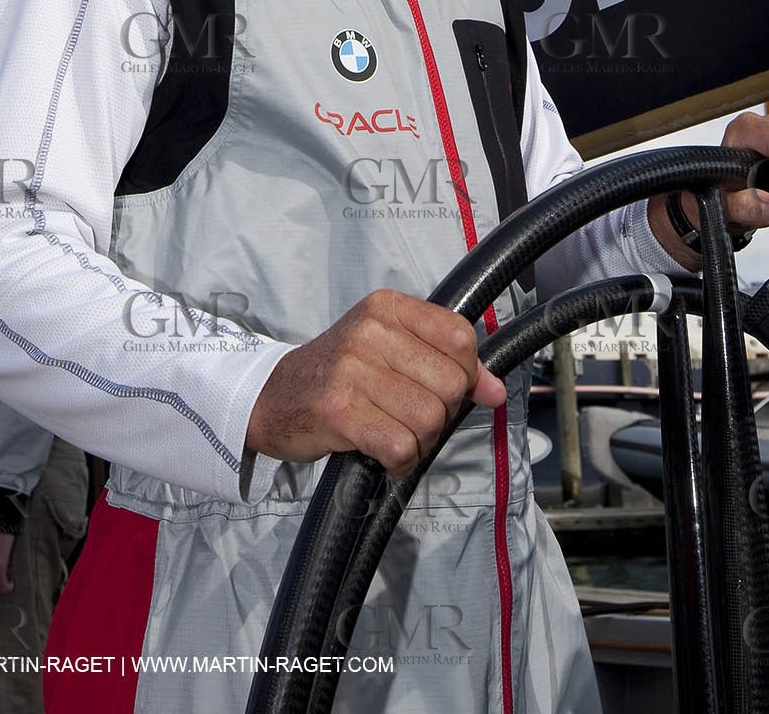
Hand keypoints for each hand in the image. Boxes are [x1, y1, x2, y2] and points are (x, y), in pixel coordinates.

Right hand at [246, 288, 506, 478]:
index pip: (461, 338)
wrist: (272, 397)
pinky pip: (401, 446)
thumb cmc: (339, 374)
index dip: (464, 374)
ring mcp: (352, 369)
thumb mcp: (391, 351)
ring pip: (430, 418)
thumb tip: (495, 392)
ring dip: (420, 442)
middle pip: (450, 384)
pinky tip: (383, 455)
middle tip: (410, 418)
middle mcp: (370, 330)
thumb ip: (446, 363)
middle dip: (441, 414)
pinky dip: (400, 462)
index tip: (441, 388)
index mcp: (387, 307)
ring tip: (394, 434)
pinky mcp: (338, 410)